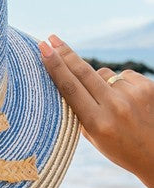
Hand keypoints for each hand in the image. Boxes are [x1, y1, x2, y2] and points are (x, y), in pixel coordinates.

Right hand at [40, 35, 153, 187]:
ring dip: (101, 82)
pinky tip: (128, 101)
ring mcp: (132, 95)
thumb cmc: (119, 148)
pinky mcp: (147, 87)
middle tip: (52, 38)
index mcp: (97, 124)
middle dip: (65, 54)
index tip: (44, 48)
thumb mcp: (93, 138)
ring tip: (112, 105)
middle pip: (83, 72)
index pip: (70, 89)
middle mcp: (114, 107)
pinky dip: (121, 84)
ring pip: (104, 74)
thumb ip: (80, 111)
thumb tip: (68, 77)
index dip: (55, 66)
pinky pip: (123, 75)